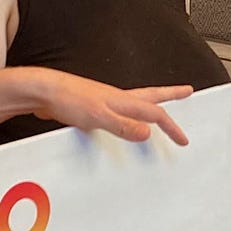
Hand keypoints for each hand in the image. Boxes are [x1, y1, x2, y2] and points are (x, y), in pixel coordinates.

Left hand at [38, 71, 192, 145]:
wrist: (44, 92)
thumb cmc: (68, 98)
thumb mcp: (99, 116)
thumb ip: (123, 126)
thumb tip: (146, 133)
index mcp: (124, 100)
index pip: (155, 113)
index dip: (171, 127)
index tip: (182, 139)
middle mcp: (118, 98)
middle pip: (152, 96)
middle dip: (172, 95)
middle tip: (186, 92)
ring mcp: (107, 102)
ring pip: (137, 103)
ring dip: (152, 104)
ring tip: (162, 106)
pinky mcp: (95, 109)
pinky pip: (120, 114)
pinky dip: (129, 117)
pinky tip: (125, 123)